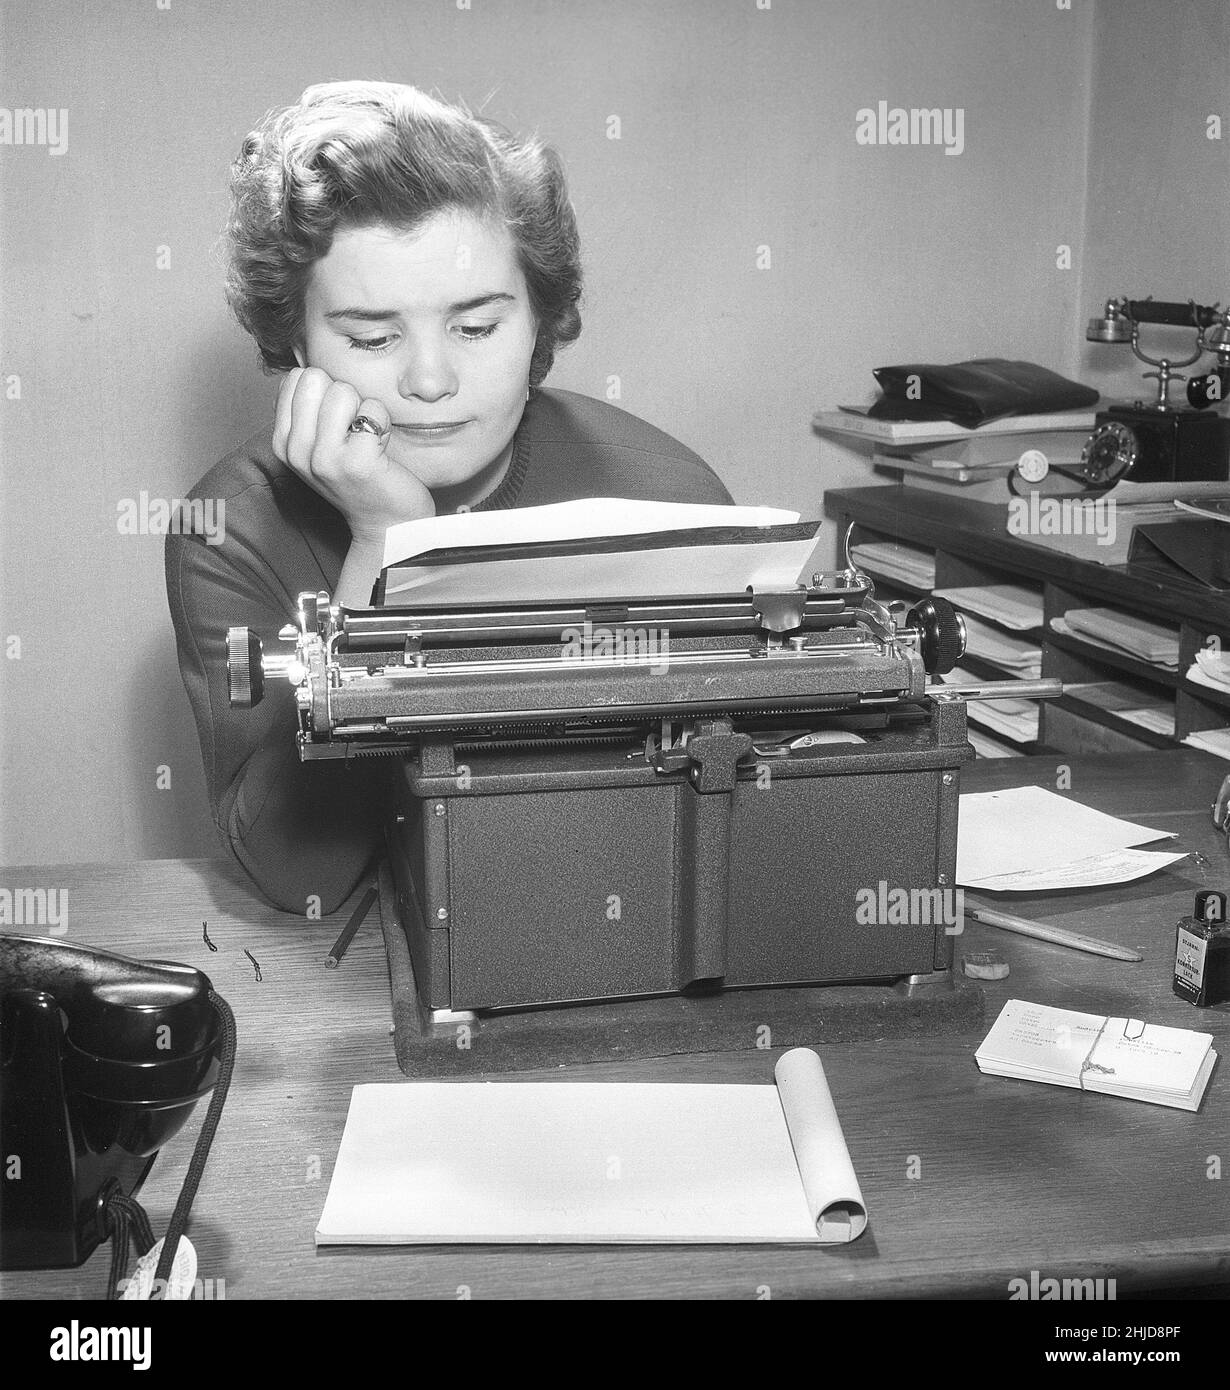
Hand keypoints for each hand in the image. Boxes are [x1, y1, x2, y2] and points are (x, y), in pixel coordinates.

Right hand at [272, 367, 434, 542]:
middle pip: (316, 378)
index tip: (337, 425)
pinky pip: (374, 410)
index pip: (296, 377)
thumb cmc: (361, 476)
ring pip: (344, 391)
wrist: (388, 524)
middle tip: (355, 432)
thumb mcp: (321, 443)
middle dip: (344, 396)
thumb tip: (307, 361)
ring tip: (368, 441)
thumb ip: (310, 408)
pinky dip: (384, 424)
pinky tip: (381, 450)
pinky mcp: (356, 463)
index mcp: (284, 442)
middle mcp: (297, 452)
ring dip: (365, 410)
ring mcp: (324, 459)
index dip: (326, 391)